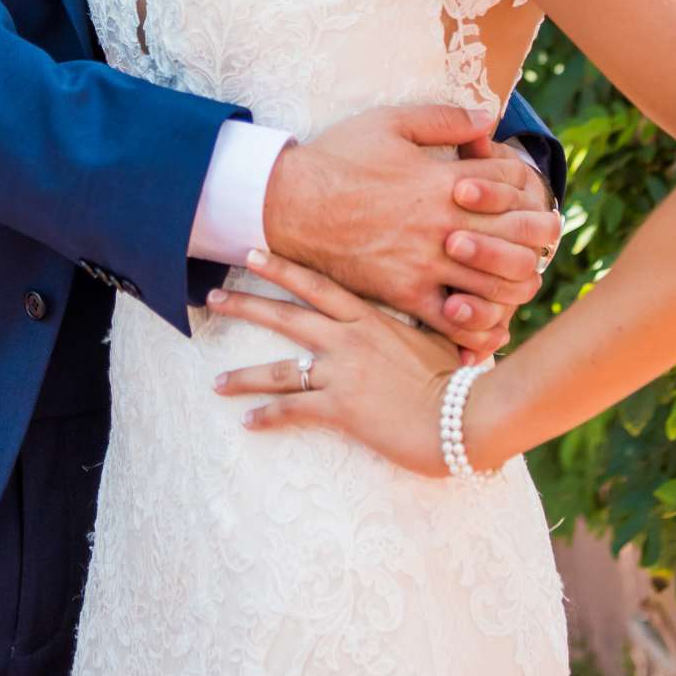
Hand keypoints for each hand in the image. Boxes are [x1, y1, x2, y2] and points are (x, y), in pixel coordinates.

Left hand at [208, 248, 460, 475]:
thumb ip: (419, 319)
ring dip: (243, 375)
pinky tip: (247, 421)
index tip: (252, 253)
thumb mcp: (439, 334)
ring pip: (280, 369)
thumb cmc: (458, 376)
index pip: (317, 284)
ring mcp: (340, 373)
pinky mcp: (339, 409)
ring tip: (216, 381)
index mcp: (369, 318)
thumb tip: (428, 302)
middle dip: (245, 305)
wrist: (463, 415)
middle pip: (285, 316)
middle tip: (212, 298)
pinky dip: (267, 416)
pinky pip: (292, 410)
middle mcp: (347, 339)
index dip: (282, 268)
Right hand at [262, 105, 558, 358]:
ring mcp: (425, 264)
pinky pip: (454, 323)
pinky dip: (477, 327)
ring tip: (514, 278)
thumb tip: (488, 117)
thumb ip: (444, 119)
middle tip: (538, 241)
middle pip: (520, 241)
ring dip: (516, 284)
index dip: (529, 191)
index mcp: (445, 181)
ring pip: (499, 288)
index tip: (526, 196)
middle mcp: (443, 226)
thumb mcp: (390, 122)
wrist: (290, 203)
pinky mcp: (404, 295)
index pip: (516, 188)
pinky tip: (483, 319)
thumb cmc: (338, 158)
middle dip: (539, 240)